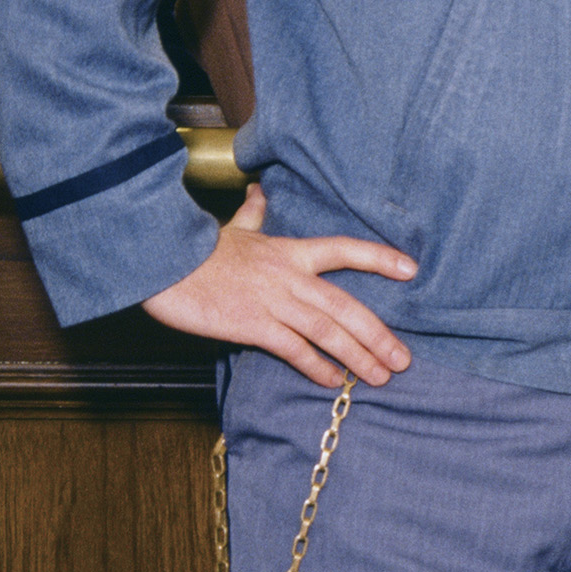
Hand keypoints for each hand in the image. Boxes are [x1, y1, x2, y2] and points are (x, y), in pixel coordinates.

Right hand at [141, 182, 415, 387]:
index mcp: (290, 251)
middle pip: (346, 305)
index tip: (411, 270)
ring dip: (357, 355)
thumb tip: (259, 191)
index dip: (379, 258)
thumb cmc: (195, 248)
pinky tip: (333, 380)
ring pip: (327, 330)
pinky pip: (292, 348)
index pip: (345, 249)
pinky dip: (315, 365)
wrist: (159, 261)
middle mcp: (289, 276)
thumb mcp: (232, 228)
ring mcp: (272, 301)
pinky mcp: (251, 324)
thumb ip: (254, 214)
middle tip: (403, 360)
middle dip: (378, 334)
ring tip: (380, 376)